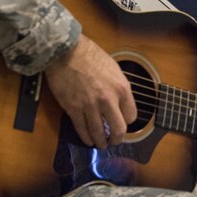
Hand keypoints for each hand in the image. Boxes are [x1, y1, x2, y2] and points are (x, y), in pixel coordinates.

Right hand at [45, 34, 136, 148]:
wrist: (66, 51)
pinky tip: (88, 141)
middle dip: (117, 138)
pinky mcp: (73, 109)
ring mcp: (90, 106)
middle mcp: (108, 100)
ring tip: (101, 144)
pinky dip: (86, 138)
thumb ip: (118, 86)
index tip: (123, 123)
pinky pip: (82, 129)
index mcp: (122, 88)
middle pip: (119, 129)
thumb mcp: (113, 68)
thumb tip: (119, 101)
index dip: (127, 121)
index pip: (131, 115)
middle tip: (114, 140)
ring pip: (99, 133)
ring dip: (101, 142)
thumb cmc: (90, 55)